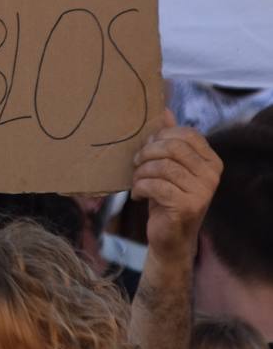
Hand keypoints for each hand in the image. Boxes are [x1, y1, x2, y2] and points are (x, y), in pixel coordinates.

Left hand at [132, 114, 221, 264]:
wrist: (171, 238)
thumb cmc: (168, 198)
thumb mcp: (170, 166)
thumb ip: (170, 140)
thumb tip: (165, 111)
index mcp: (211, 161)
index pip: (187, 134)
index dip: (162, 135)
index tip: (147, 146)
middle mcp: (212, 175)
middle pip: (173, 148)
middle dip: (148, 152)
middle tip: (136, 163)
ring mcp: (202, 192)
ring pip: (163, 167)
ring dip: (141, 172)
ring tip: (137, 180)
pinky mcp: (188, 206)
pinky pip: (156, 185)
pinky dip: (140, 187)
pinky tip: (138, 194)